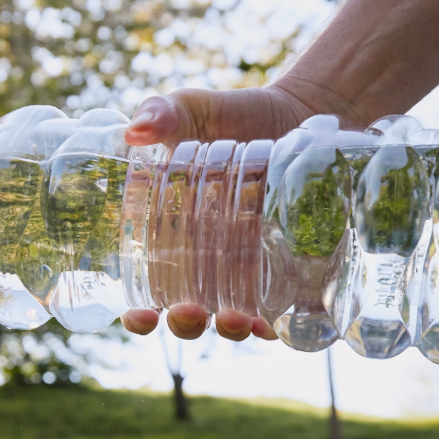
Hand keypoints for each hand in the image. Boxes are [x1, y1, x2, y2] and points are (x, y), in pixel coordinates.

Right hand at [118, 86, 321, 340]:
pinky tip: (274, 325)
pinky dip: (277, 324)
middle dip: (186, 324)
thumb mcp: (193, 109)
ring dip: (231, 329)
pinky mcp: (290, 267)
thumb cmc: (235, 115)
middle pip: (187, 315)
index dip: (138, 314)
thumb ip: (161, 114)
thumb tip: (136, 131)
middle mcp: (206, 265)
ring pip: (233, 320)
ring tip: (236, 320)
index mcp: (168, 238)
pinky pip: (282, 309)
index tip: (137, 316)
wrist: (302, 112)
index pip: (144, 290)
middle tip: (189, 311)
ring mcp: (249, 270)